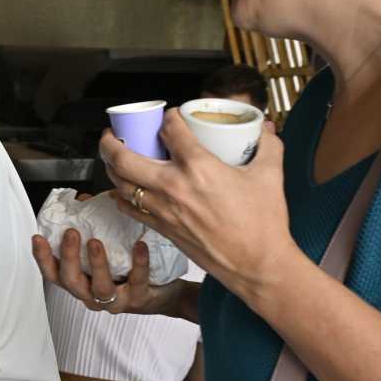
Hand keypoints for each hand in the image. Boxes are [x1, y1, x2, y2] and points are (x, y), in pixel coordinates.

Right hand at [31, 229, 182, 316]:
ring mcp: (116, 301)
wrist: (165, 294)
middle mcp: (92, 295)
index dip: (43, 257)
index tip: (38, 237)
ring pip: (100, 288)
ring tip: (95, 242)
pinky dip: (138, 263)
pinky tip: (139, 245)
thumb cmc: (130, 271)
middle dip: (68, 257)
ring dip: (96, 264)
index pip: (54, 273)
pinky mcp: (139, 300)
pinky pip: (137, 282)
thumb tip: (82, 200)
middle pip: (71, 282)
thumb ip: (93, 228)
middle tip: (71, 233)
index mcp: (82, 282)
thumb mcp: (107, 250)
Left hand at [100, 112, 296, 301]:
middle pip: (123, 158)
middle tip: (113, 132)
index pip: (170, 130)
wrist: (256, 265)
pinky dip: (122, 195)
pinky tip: (125, 188)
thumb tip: (266, 128)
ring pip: (121, 184)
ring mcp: (163, 210)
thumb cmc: (263, 223)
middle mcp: (173, 187)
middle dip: (110, 141)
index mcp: (198, 168)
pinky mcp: (163, 229)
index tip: (171, 116)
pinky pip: (130, 208)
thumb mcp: (270, 175)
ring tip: (113, 156)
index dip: (168, 117)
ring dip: (111, 167)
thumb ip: (269, 145)